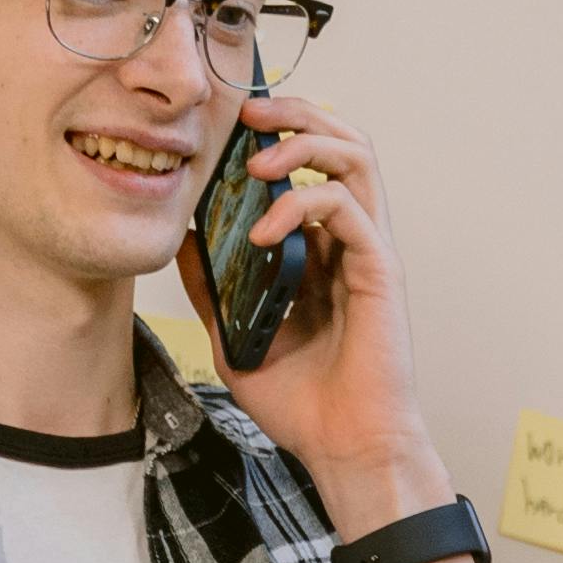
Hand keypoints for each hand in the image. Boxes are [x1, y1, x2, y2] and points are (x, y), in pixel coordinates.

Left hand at [180, 86, 433, 513]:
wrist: (344, 449)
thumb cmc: (304, 404)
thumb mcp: (235, 335)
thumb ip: (214, 287)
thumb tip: (182, 240)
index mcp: (322, 250)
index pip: (309, 165)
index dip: (277, 134)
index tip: (232, 127)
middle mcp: (351, 241)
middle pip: (340, 143)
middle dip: (295, 115)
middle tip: (249, 114)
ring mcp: (368, 252)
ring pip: (356, 158)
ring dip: (306, 143)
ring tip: (259, 161)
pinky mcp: (380, 270)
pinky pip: (348, 209)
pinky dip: (303, 205)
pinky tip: (264, 232)